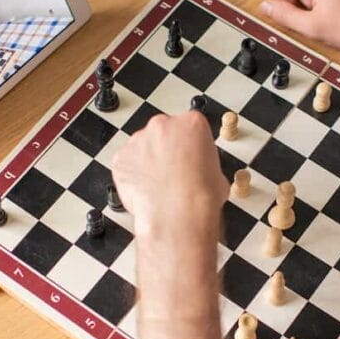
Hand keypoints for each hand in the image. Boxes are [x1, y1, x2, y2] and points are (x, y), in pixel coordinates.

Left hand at [112, 112, 227, 239]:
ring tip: (158, 185)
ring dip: (147, 162)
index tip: (188, 157)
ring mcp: (139, 140)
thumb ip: (204, 164)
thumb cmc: (199, 196)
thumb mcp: (218, 175)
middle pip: (163, 133)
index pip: (189, 126)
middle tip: (172, 172)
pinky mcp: (121, 158)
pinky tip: (144, 190)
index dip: (189, 145)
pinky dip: (132, 176)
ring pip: (142, 147)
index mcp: (191, 124)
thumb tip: (200, 173)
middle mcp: (163, 126)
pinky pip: (126, 164)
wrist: (178, 214)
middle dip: (166, 150)